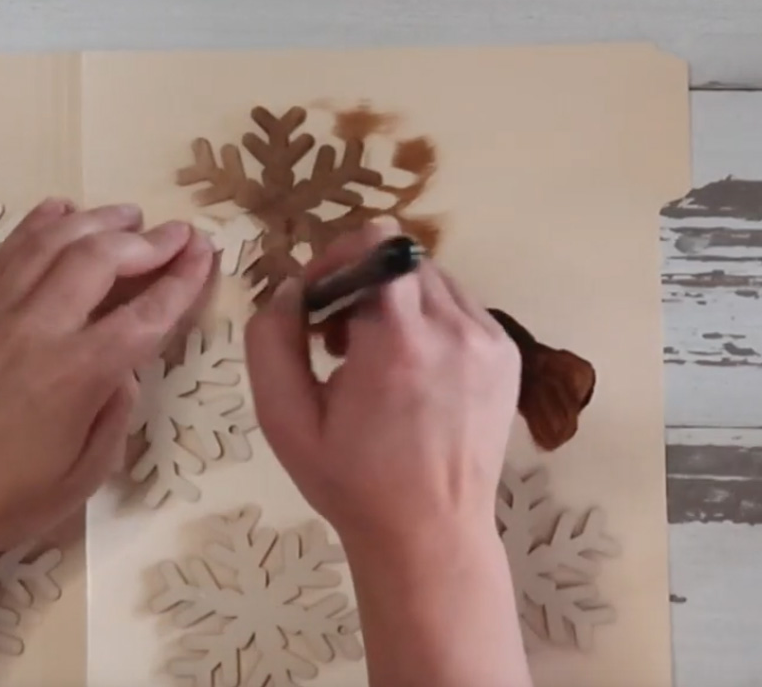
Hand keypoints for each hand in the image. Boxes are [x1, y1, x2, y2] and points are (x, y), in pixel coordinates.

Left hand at [0, 199, 215, 563]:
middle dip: (147, 239)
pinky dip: (40, 224)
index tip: (204, 253)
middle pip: (101, 257)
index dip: (182, 279)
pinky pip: (9, 250)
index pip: (146, 313)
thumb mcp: (83, 477)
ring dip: (97, 220)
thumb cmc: (4, 501)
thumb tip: (125, 368)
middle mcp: (39, 328)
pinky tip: (62, 212)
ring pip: (53, 240)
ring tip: (128, 215)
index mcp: (77, 375)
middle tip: (176, 233)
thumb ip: (115, 415)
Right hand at [245, 219, 530, 686]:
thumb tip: (290, 288)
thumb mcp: (284, 419)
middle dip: (362, 283)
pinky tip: (413, 374)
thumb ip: (271, 341)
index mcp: (396, 340)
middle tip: (339, 340)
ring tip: (377, 359)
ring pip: (433, 280)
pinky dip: (430, 324)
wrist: (428, 534)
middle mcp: (453, 328)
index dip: (336, 260)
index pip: (376, 242)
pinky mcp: (506, 355)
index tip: (317, 304)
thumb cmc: (350, 482)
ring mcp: (489, 341)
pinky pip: (460, 309)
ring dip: (397, 302)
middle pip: (402, 257)